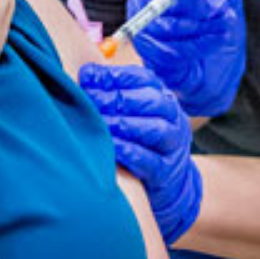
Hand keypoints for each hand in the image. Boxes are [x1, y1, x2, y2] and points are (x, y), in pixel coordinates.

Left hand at [79, 64, 201, 244]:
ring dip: (125, 124)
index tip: (88, 76)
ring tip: (100, 122)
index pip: (144, 78)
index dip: (115, 76)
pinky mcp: (167, 172)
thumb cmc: (142, 143)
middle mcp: (173, 119)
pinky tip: (113, 147)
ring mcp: (173, 146)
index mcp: (163, 98)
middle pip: (153, 101)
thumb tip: (86, 74)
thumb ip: (114, 94)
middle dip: (118, 98)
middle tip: (91, 99)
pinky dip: (132, 152)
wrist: (170, 184)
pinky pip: (152, 161)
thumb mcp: (134, 114)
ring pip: (156, 129)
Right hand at [129, 0, 245, 116]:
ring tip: (223, 26)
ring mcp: (145, 30)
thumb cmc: (218, 29)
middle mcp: (148, 3)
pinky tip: (214, 41)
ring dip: (200, 27)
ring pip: (167, 25)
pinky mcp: (150, 56)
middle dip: (197, 3)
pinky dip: (197, 46)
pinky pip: (170, 50)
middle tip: (221, 5)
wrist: (219, 69)